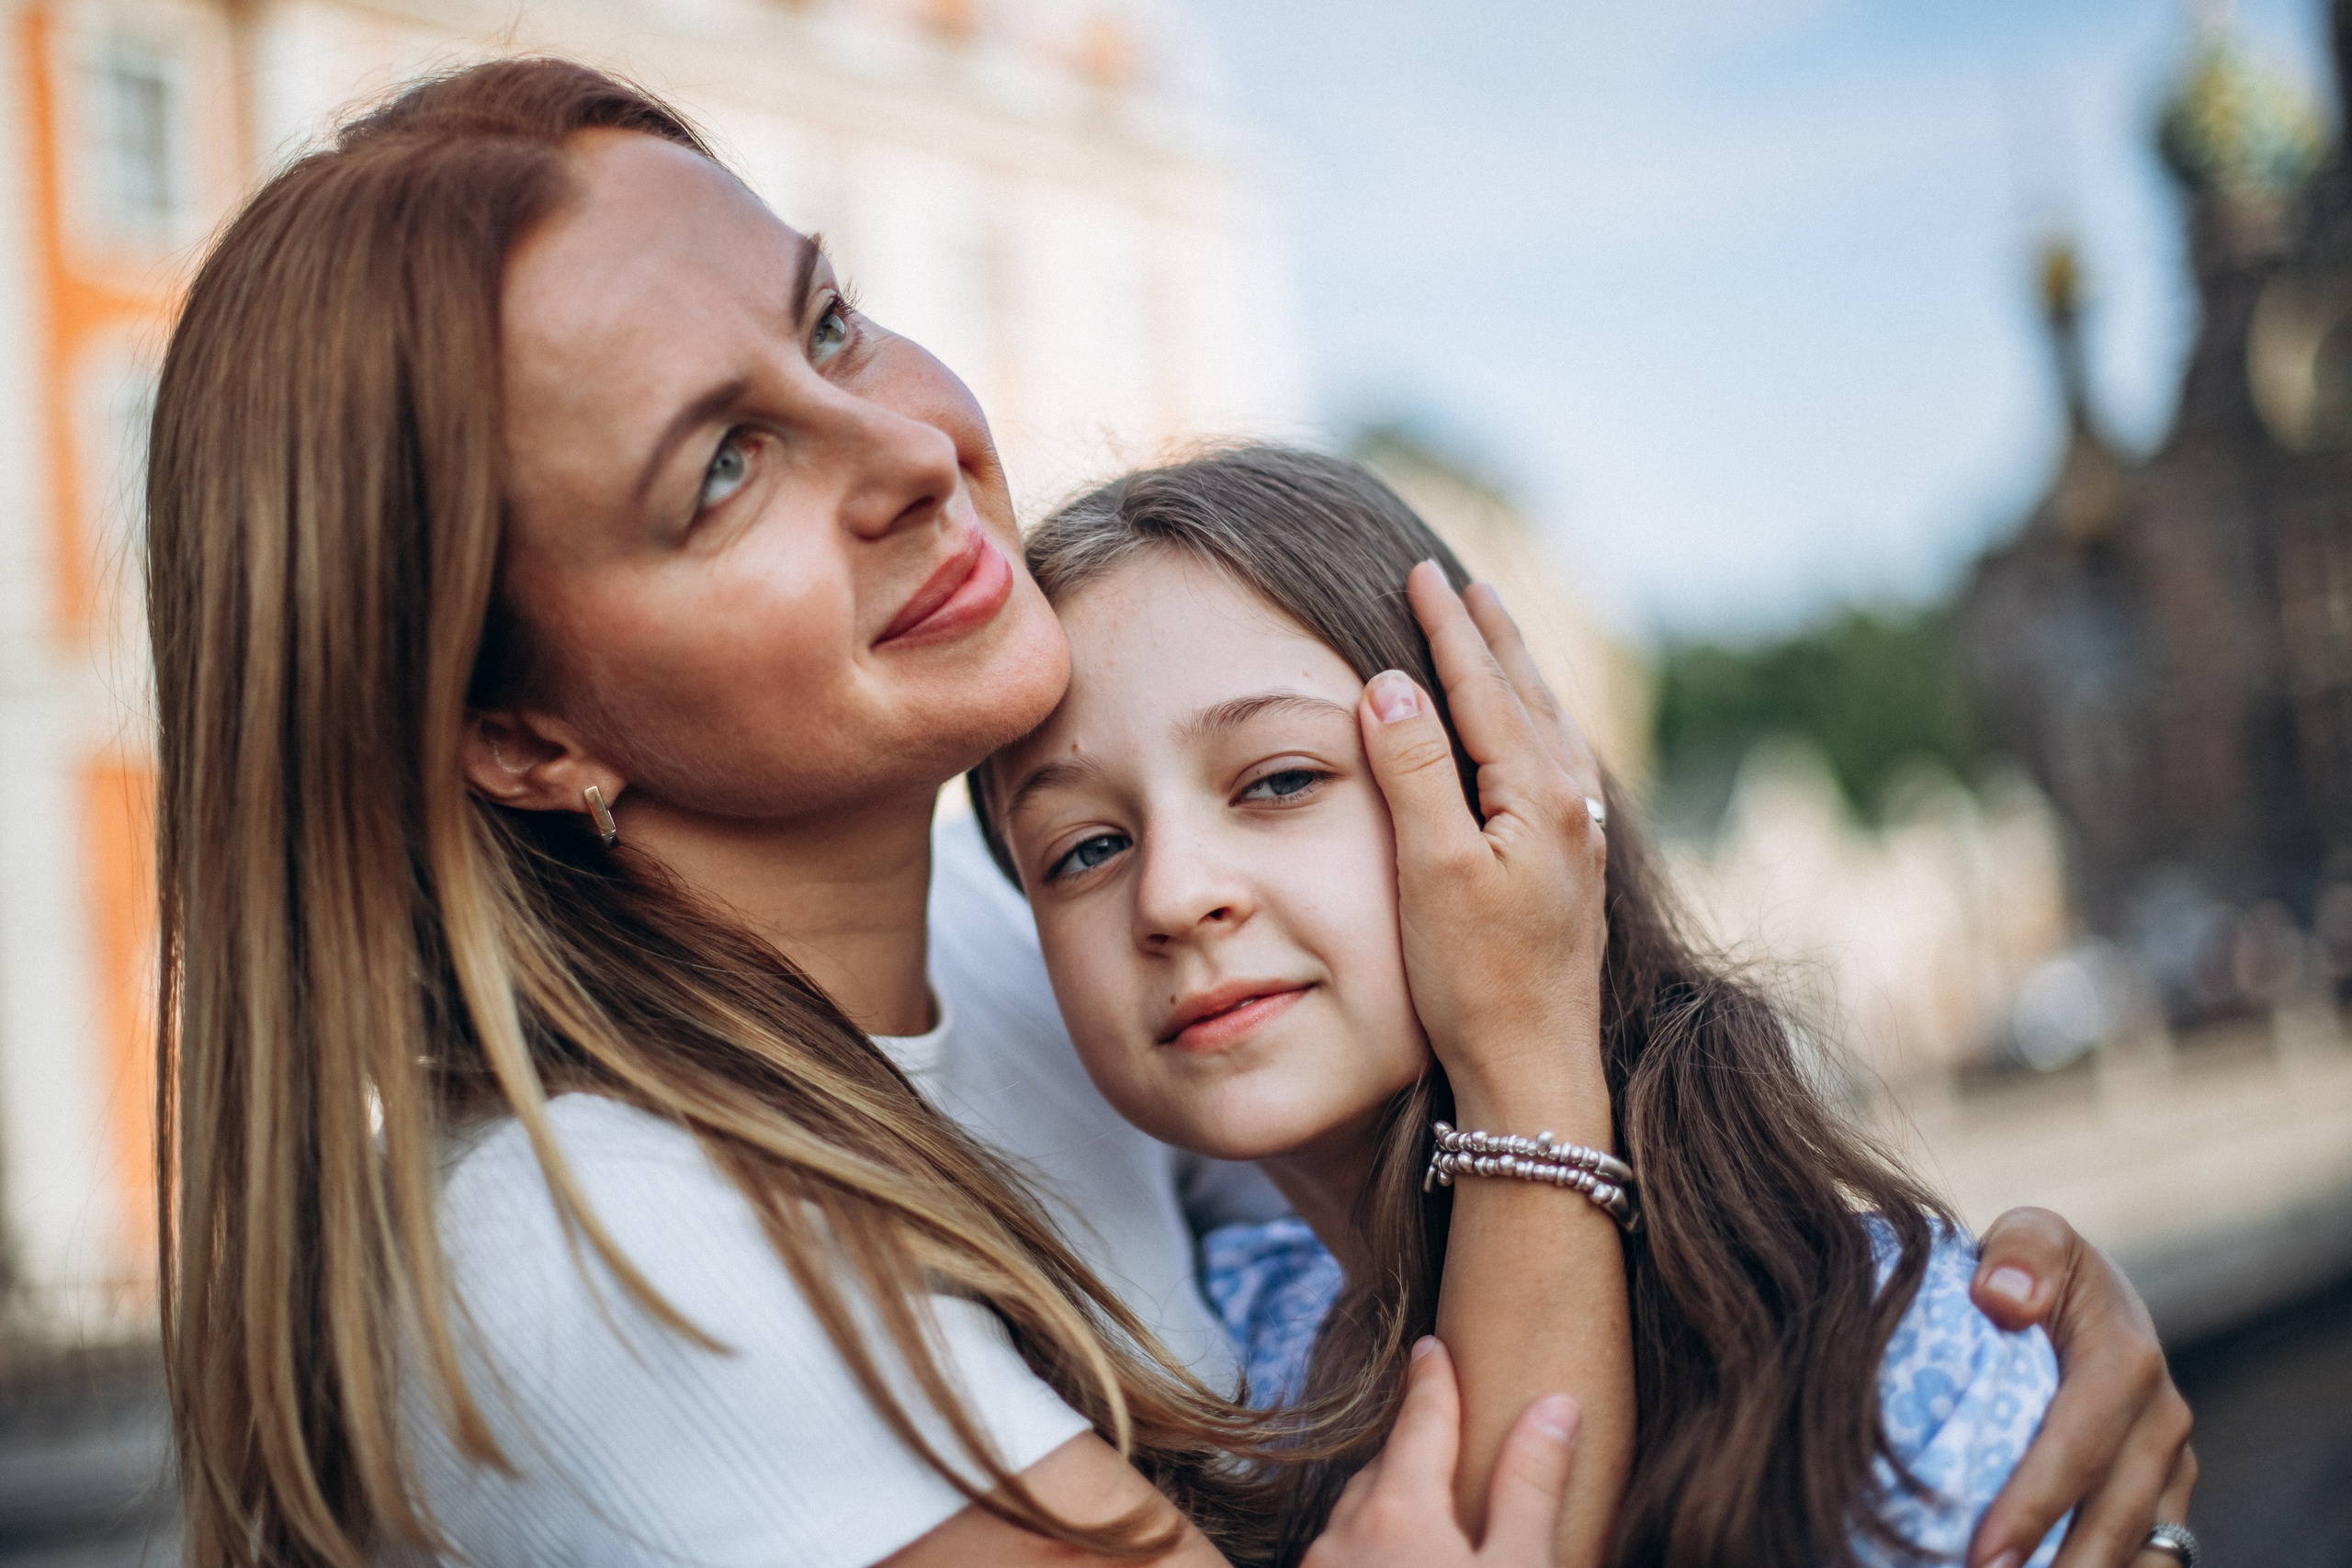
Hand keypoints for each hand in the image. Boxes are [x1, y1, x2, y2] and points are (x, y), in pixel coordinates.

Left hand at [1304, 1338, 1579, 1567]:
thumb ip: (1531, 1488)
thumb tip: (1556, 1407)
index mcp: (1399, 1510)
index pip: (1422, 1422)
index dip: (1433, 1381)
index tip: (1431, 1347)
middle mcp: (1345, 1532)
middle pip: (1384, 1467)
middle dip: (1413, 1444)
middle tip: (1442, 1424)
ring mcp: (1320, 1567)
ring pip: (1355, 1511)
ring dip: (1388, 1495)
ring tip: (1427, 1498)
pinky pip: (1341, 1548)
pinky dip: (1368, 1537)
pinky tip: (1397, 1554)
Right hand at [1355, 563, 1609, 1107]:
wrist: (1535, 1069)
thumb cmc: (1476, 978)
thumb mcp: (1433, 870)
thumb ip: (1414, 772)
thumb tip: (1394, 684)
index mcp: (1538, 791)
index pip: (1483, 685)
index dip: (1448, 628)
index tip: (1422, 572)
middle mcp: (1571, 803)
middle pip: (1527, 693)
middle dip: (1491, 635)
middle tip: (1462, 582)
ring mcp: (1578, 836)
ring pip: (1547, 726)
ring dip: (1517, 674)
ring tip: (1496, 635)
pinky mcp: (1572, 868)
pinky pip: (1555, 763)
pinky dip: (1533, 724)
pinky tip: (1532, 736)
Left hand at [1965, 1208, 2195, 1567]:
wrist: (2080, 1293)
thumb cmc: (2034, 1265)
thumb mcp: (2027, 1236)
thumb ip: (2018, 1253)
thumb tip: (2002, 1298)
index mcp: (2128, 1359)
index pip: (2079, 1445)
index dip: (2032, 1505)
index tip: (1983, 1555)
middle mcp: (2164, 1418)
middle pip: (2117, 1517)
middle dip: (2061, 1567)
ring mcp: (2171, 1463)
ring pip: (2144, 1550)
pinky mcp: (2165, 1494)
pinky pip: (2149, 1556)